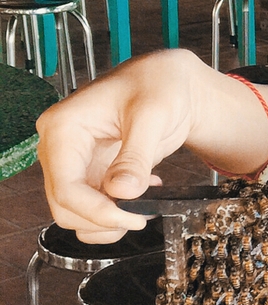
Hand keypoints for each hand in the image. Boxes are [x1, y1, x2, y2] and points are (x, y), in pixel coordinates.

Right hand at [36, 51, 200, 241]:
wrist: (170, 82)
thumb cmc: (159, 85)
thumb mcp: (152, 115)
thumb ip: (136, 156)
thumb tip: (122, 191)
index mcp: (63, 127)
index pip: (66, 188)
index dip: (97, 212)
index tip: (134, 218)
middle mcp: (60, 147)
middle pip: (65, 206)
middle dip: (102, 220)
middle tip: (142, 215)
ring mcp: (73, 162)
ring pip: (75, 213)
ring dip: (107, 221)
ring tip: (143, 205)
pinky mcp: (90, 172)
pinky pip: (91, 206)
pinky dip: (115, 212)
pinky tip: (142, 193)